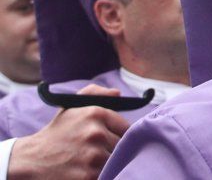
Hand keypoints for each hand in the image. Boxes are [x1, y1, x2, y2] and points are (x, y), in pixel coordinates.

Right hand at [8, 84, 129, 179]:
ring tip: (91, 161)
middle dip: (113, 149)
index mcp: (96, 113)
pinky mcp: (87, 176)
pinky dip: (100, 174)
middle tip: (98, 152)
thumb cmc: (57, 132)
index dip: (119, 136)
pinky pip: (107, 175)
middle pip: (122, 146)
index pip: (126, 128)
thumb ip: (95, 93)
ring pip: (116, 161)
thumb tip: (118, 93)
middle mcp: (96, 133)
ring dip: (107, 163)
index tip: (110, 140)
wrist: (31, 159)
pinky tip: (87, 171)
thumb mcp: (72, 106)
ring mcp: (92, 156)